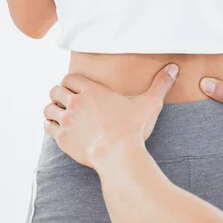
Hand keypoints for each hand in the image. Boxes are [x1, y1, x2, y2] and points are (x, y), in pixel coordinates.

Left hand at [44, 63, 178, 167]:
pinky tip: (60, 129)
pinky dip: (52, 127)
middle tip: (68, 102)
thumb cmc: (133, 128)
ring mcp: (67, 121)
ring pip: (49, 109)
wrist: (119, 154)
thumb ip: (160, 84)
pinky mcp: (62, 138)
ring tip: (61, 114)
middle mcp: (75, 103)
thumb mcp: (149, 104)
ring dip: (53, 110)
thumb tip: (174, 68)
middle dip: (60, 95)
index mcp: (92, 91)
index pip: (69, 78)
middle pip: (55, 91)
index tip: (77, 89)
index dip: (71, 83)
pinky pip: (48, 127)